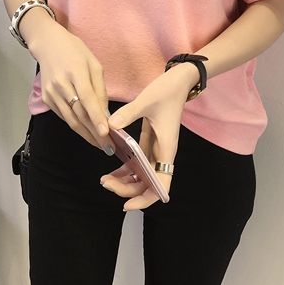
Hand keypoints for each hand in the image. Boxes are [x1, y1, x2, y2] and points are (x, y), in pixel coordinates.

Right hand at [28, 22, 114, 154]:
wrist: (48, 45)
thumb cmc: (75, 51)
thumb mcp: (94, 64)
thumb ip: (100, 88)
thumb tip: (105, 112)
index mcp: (76, 71)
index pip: (87, 98)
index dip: (96, 117)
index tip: (106, 133)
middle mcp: (61, 84)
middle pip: (79, 113)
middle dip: (94, 133)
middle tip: (109, 147)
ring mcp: (51, 93)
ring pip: (70, 119)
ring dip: (86, 134)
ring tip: (100, 145)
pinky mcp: (46, 99)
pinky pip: (64, 116)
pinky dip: (76, 126)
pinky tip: (87, 133)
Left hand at [100, 63, 198, 209]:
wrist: (177, 80)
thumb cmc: (167, 91)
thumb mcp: (147, 100)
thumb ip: (129, 113)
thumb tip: (110, 125)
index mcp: (167, 149)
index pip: (161, 185)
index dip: (146, 198)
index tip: (127, 204)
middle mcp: (162, 153)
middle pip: (148, 184)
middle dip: (128, 190)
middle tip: (106, 183)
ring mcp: (155, 149)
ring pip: (142, 176)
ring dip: (125, 182)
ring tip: (105, 180)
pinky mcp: (149, 142)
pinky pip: (137, 163)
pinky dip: (125, 169)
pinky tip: (112, 169)